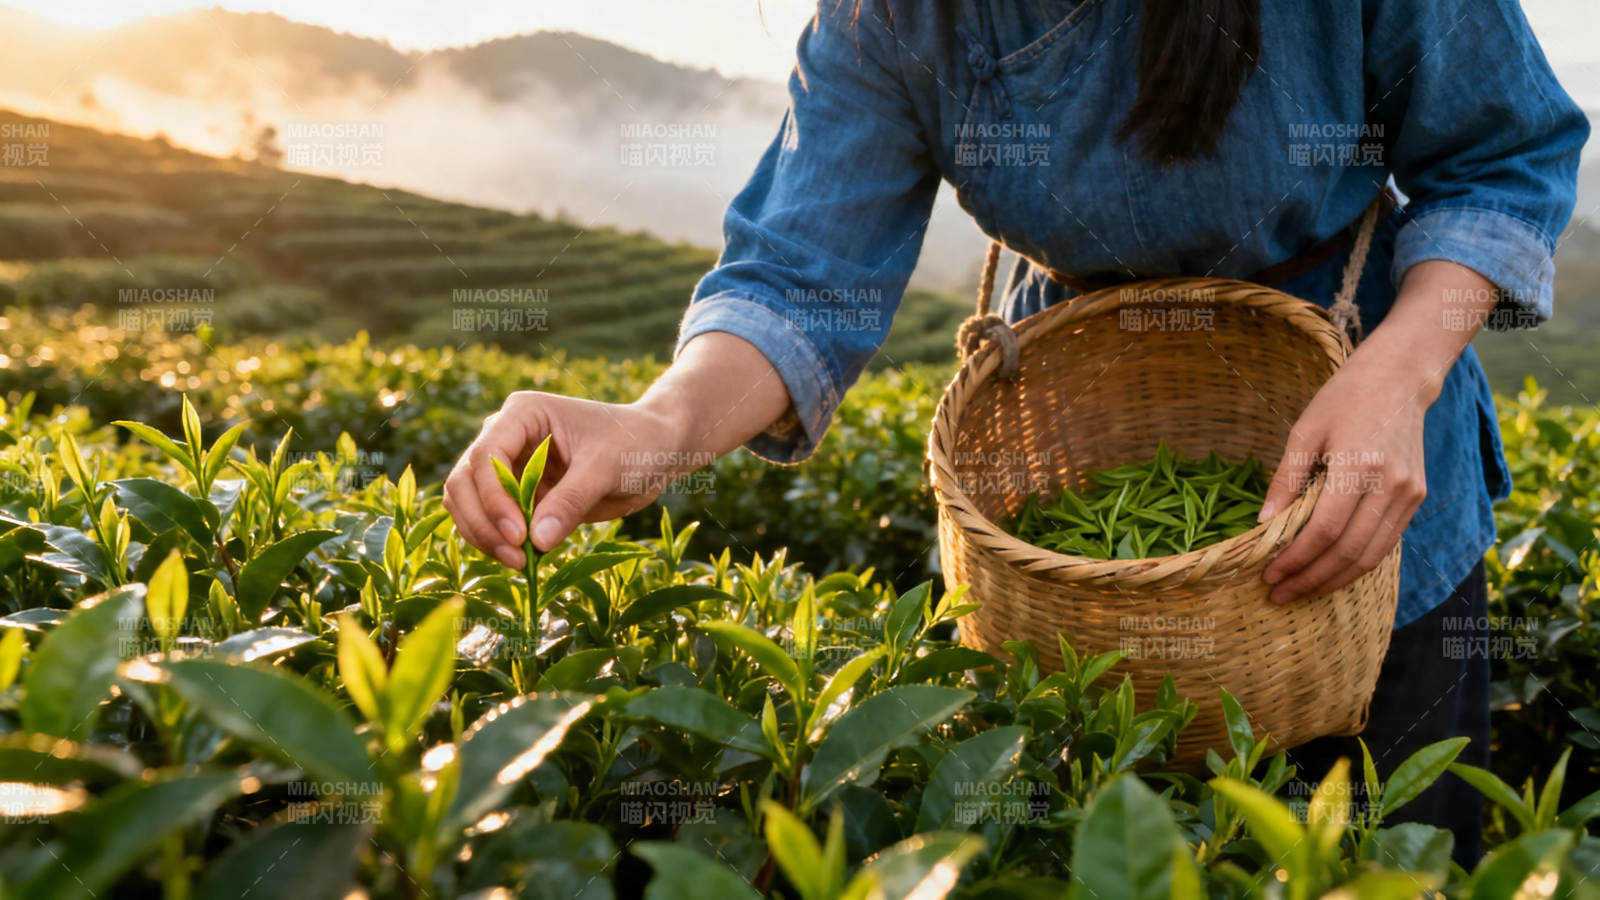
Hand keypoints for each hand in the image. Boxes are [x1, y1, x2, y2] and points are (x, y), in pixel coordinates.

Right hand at [443, 392, 688, 567]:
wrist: (656, 449)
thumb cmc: (635, 442)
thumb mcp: (607, 467)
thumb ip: (572, 501)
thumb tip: (537, 541)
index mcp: (523, 414)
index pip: (485, 456)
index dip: (494, 498)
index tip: (519, 535)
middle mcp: (506, 437)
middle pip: (464, 482)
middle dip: (483, 522)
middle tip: (516, 557)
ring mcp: (509, 467)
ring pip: (467, 505)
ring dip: (484, 536)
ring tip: (521, 562)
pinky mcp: (519, 495)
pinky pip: (492, 522)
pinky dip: (498, 543)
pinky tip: (525, 559)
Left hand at [1258, 345, 1431, 603]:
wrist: (1399, 379)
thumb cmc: (1344, 399)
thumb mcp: (1304, 432)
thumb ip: (1286, 481)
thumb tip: (1264, 526)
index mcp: (1359, 465)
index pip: (1325, 530)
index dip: (1295, 558)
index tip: (1269, 574)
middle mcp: (1391, 485)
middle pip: (1349, 551)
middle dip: (1311, 579)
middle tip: (1279, 593)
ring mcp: (1409, 494)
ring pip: (1372, 555)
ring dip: (1334, 579)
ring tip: (1301, 589)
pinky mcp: (1416, 498)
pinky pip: (1385, 542)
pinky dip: (1356, 563)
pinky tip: (1329, 570)